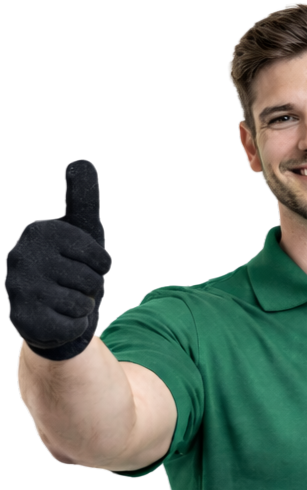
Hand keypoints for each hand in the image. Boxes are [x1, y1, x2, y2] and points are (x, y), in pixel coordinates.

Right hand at [6, 159, 110, 360]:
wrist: (51, 309)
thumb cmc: (71, 265)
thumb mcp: (82, 231)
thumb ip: (83, 199)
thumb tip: (81, 161)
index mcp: (40, 231)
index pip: (100, 259)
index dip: (101, 268)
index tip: (84, 264)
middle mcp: (21, 255)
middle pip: (92, 282)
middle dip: (91, 288)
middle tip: (72, 285)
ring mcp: (18, 288)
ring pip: (82, 304)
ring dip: (82, 307)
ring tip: (64, 300)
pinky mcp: (23, 317)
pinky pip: (72, 325)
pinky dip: (74, 325)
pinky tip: (57, 317)